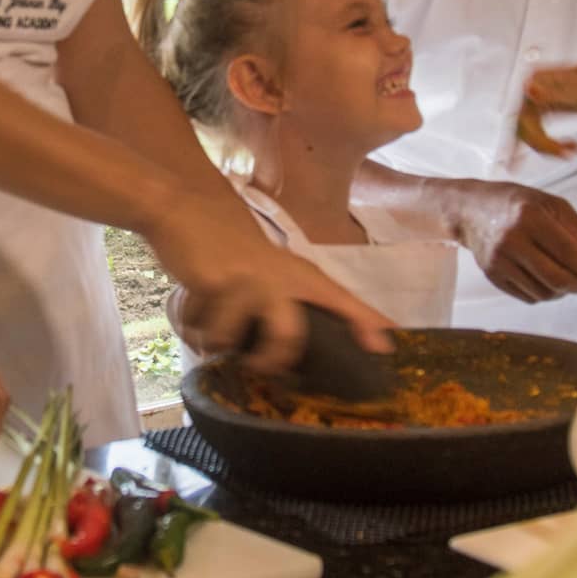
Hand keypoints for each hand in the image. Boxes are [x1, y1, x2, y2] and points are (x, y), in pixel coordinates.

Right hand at [178, 251, 391, 374]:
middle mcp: (280, 278)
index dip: (366, 325)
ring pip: (229, 339)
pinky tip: (193, 315)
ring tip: (211, 336)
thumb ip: (298, 307)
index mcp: (302, 277)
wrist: (192, 211)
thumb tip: (326, 342)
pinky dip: (191, 330)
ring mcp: (246, 280)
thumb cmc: (238, 255)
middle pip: (286, 337)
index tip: (385, 350)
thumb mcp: (276, 276)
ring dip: (215, 342)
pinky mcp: (212, 283)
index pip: (344, 302)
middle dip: (268, 361)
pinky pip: (199, 329)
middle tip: (257, 367)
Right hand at [448, 179, 576, 301]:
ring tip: (568, 275)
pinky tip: (546, 277)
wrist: (471, 210)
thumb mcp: (551, 205)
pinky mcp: (492, 277)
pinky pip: (529, 297)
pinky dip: (545, 292)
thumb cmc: (517, 203)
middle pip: (558, 279)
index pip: (569, 253)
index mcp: (530, 217)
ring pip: (545, 293)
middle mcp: (512, 241)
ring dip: (564, 290)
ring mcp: (499, 262)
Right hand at [516, 56, 576, 158]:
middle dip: (544, 145)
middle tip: (565, 154)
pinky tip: (563, 150)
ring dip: (548, 146)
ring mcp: (542, 98)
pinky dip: (550, 144)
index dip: (534, 138)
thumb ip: (554, 93)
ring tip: (572, 151)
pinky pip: (540, 130)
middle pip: (525, 126)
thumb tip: (529, 91)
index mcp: (539, 80)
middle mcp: (536, 88)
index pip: (524, 117)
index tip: (551, 151)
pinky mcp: (550, 108)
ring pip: (532, 131)